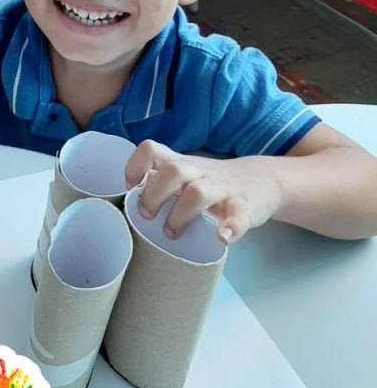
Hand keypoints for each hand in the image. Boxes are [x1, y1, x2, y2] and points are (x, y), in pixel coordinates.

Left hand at [125, 140, 281, 243]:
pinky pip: (238, 215)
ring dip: (180, 215)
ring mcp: (222, 189)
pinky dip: (230, 227)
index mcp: (180, 164)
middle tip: (146, 216)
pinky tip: (223, 237)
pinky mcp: (244, 206)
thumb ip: (159, 180)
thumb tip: (126, 194)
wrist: (261, 181)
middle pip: (172, 171)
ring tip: (172, 233)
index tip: (130, 187)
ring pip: (198, 192)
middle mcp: (199, 172)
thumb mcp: (185, 175)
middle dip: (154, 194)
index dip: (136, 165)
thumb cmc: (210, 183)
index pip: (151, 149)